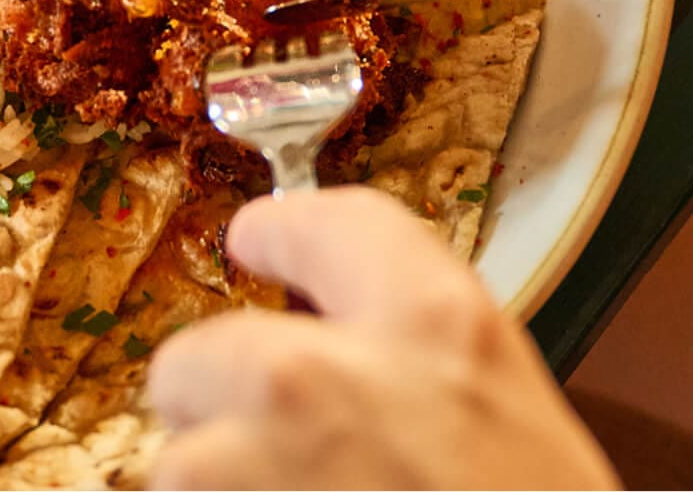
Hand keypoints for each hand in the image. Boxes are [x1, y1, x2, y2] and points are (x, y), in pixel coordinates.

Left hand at [146, 187, 617, 489]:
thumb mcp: (515, 433)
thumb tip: (347, 357)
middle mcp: (317, 376)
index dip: (284, 235)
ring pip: (178, 468)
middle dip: (221, 408)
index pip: (328, 226)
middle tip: (282, 464)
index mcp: (433, 329)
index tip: (257, 241)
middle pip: (198, 357)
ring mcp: (243, 471)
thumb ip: (426, 374)